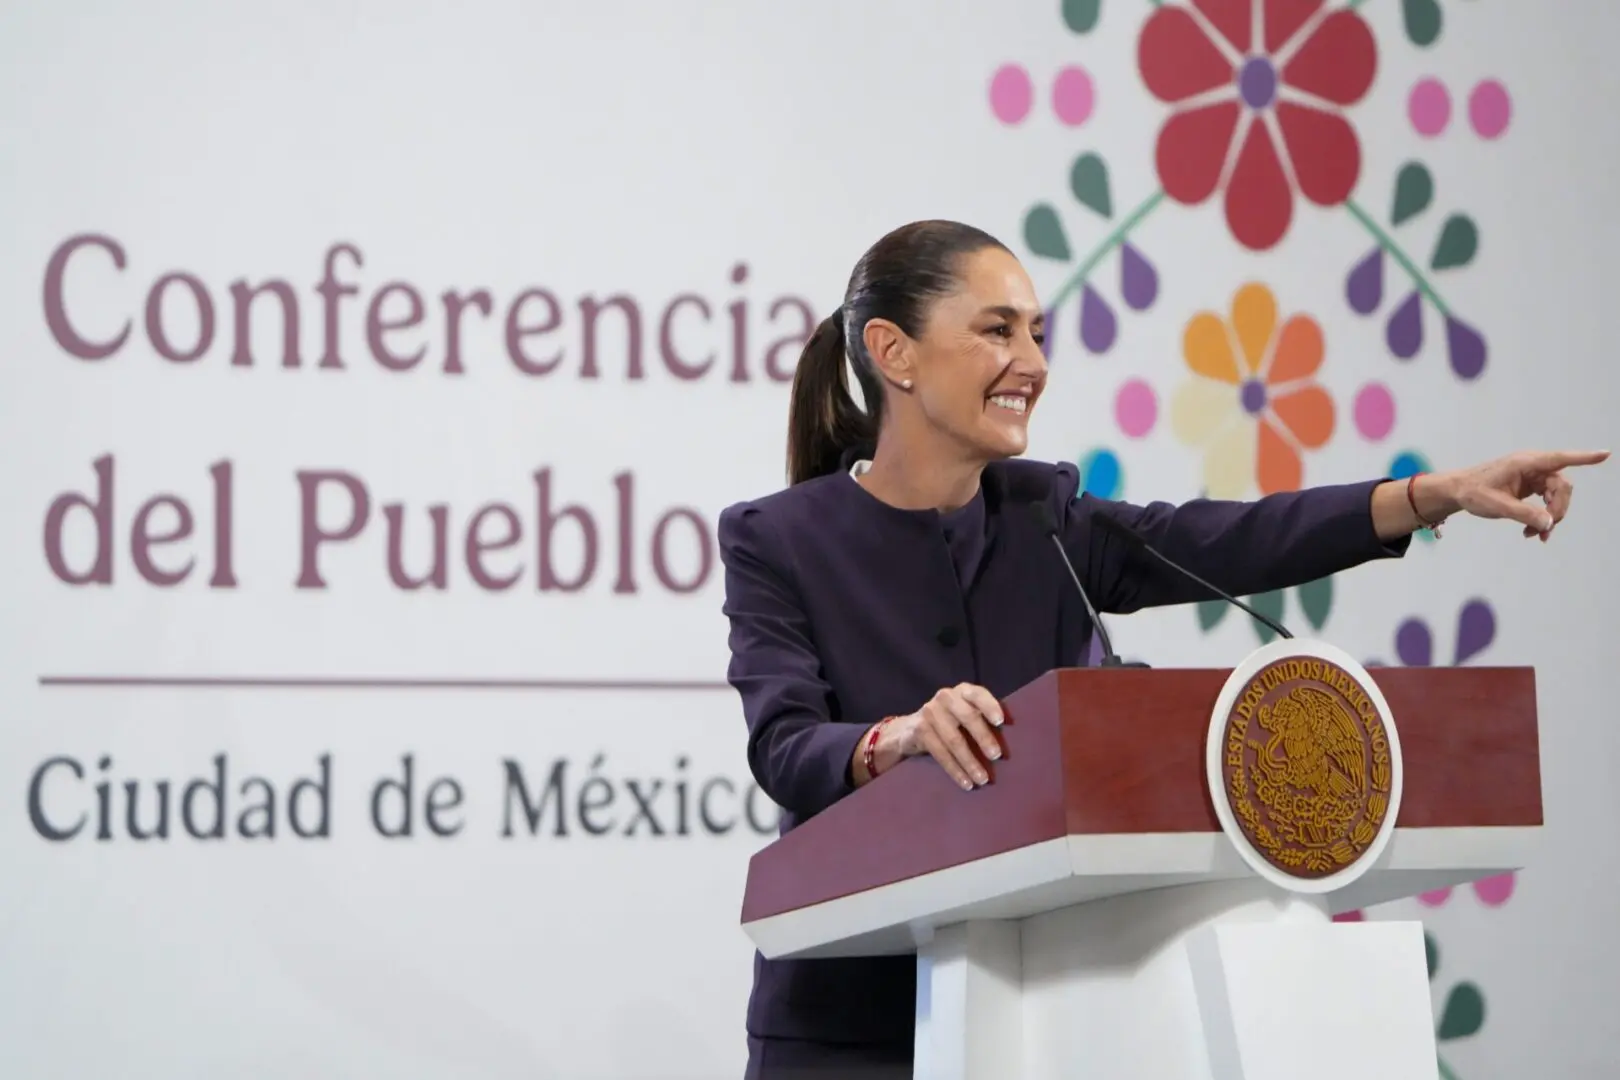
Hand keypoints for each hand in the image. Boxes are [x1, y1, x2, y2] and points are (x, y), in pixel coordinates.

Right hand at [885, 683, 1004, 790]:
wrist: (911, 728)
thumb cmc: (950, 721)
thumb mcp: (964, 713)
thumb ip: (982, 717)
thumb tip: (1017, 739)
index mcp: (963, 691)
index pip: (978, 694)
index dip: (989, 706)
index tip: (1000, 721)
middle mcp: (946, 697)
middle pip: (968, 717)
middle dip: (983, 737)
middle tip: (996, 756)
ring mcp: (930, 712)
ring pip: (954, 740)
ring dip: (970, 762)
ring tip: (983, 779)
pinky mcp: (920, 730)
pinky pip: (940, 753)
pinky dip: (955, 770)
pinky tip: (965, 782)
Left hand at [1428, 449, 1608, 540]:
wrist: (1458, 491)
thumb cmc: (1473, 493)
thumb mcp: (1496, 506)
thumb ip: (1524, 514)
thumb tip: (1549, 523)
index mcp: (1524, 463)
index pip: (1559, 459)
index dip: (1584, 458)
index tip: (1606, 454)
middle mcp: (1532, 466)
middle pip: (1562, 487)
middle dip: (1558, 510)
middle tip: (1545, 531)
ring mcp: (1533, 476)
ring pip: (1556, 496)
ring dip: (1550, 517)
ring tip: (1534, 536)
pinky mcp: (1531, 486)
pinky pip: (1547, 501)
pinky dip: (1543, 517)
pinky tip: (1532, 532)